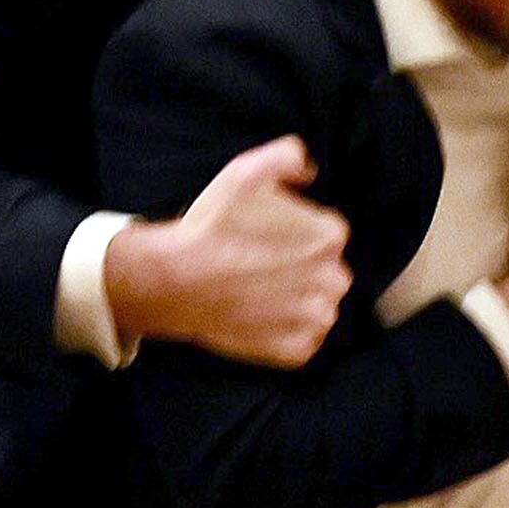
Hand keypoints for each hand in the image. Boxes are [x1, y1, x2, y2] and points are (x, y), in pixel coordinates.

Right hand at [107, 136, 349, 366]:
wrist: (175, 281)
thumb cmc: (211, 227)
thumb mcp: (247, 171)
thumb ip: (289, 157)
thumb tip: (310, 170)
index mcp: (329, 237)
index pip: (326, 233)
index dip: (295, 232)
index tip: (268, 237)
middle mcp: (333, 280)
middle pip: (327, 271)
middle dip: (302, 267)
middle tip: (262, 264)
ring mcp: (314, 320)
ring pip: (319, 306)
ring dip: (298, 300)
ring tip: (259, 290)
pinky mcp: (296, 350)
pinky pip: (304, 340)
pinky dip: (286, 331)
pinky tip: (259, 315)